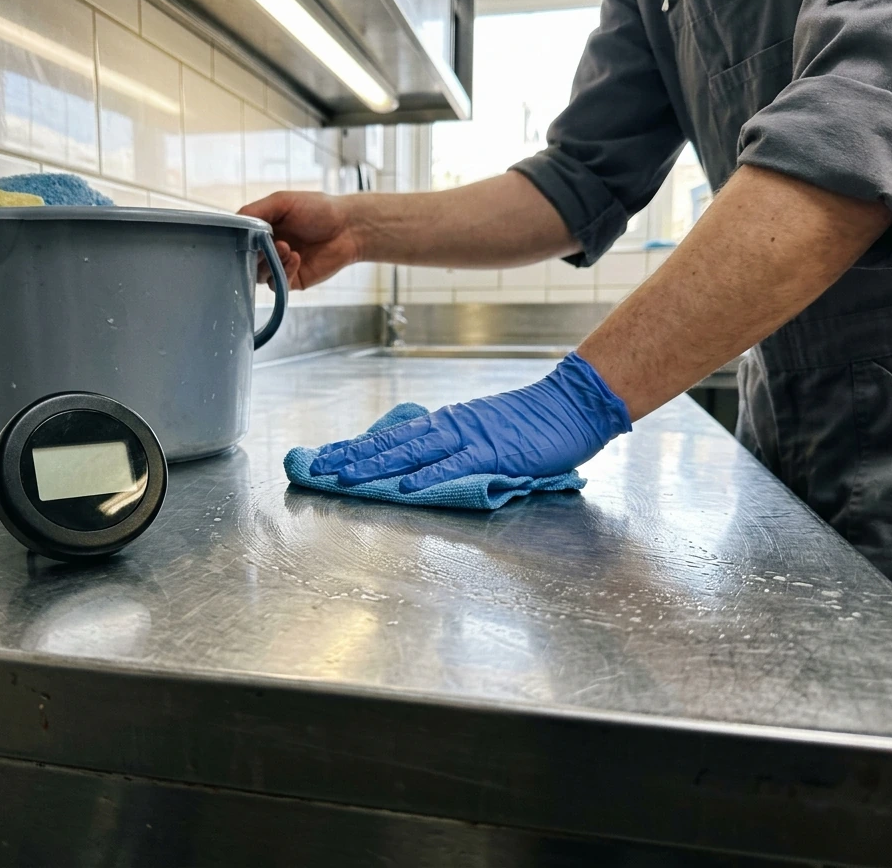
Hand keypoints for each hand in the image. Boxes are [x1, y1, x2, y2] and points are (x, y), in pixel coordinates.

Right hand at [238, 191, 361, 289]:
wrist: (348, 227)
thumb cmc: (317, 209)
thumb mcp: (282, 202)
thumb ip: (255, 211)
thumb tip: (232, 223)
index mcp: (261, 230)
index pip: (238, 241)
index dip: (238, 241)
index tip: (245, 237)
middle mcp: (266, 250)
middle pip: (245, 261)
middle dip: (254, 254)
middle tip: (272, 242)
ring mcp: (278, 266)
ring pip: (258, 275)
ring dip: (269, 262)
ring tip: (287, 248)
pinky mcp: (292, 281)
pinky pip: (276, 285)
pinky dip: (282, 272)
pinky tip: (296, 258)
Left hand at [310, 354, 631, 491]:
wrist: (571, 404)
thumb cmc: (533, 422)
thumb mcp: (485, 429)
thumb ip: (457, 445)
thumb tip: (427, 463)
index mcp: (447, 422)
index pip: (393, 435)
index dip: (358, 446)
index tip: (327, 456)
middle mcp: (450, 426)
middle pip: (392, 442)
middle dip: (353, 456)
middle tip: (319, 468)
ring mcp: (470, 438)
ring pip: (413, 453)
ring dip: (377, 466)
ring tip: (345, 477)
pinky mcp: (492, 452)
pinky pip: (454, 465)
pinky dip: (429, 476)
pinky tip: (405, 486)